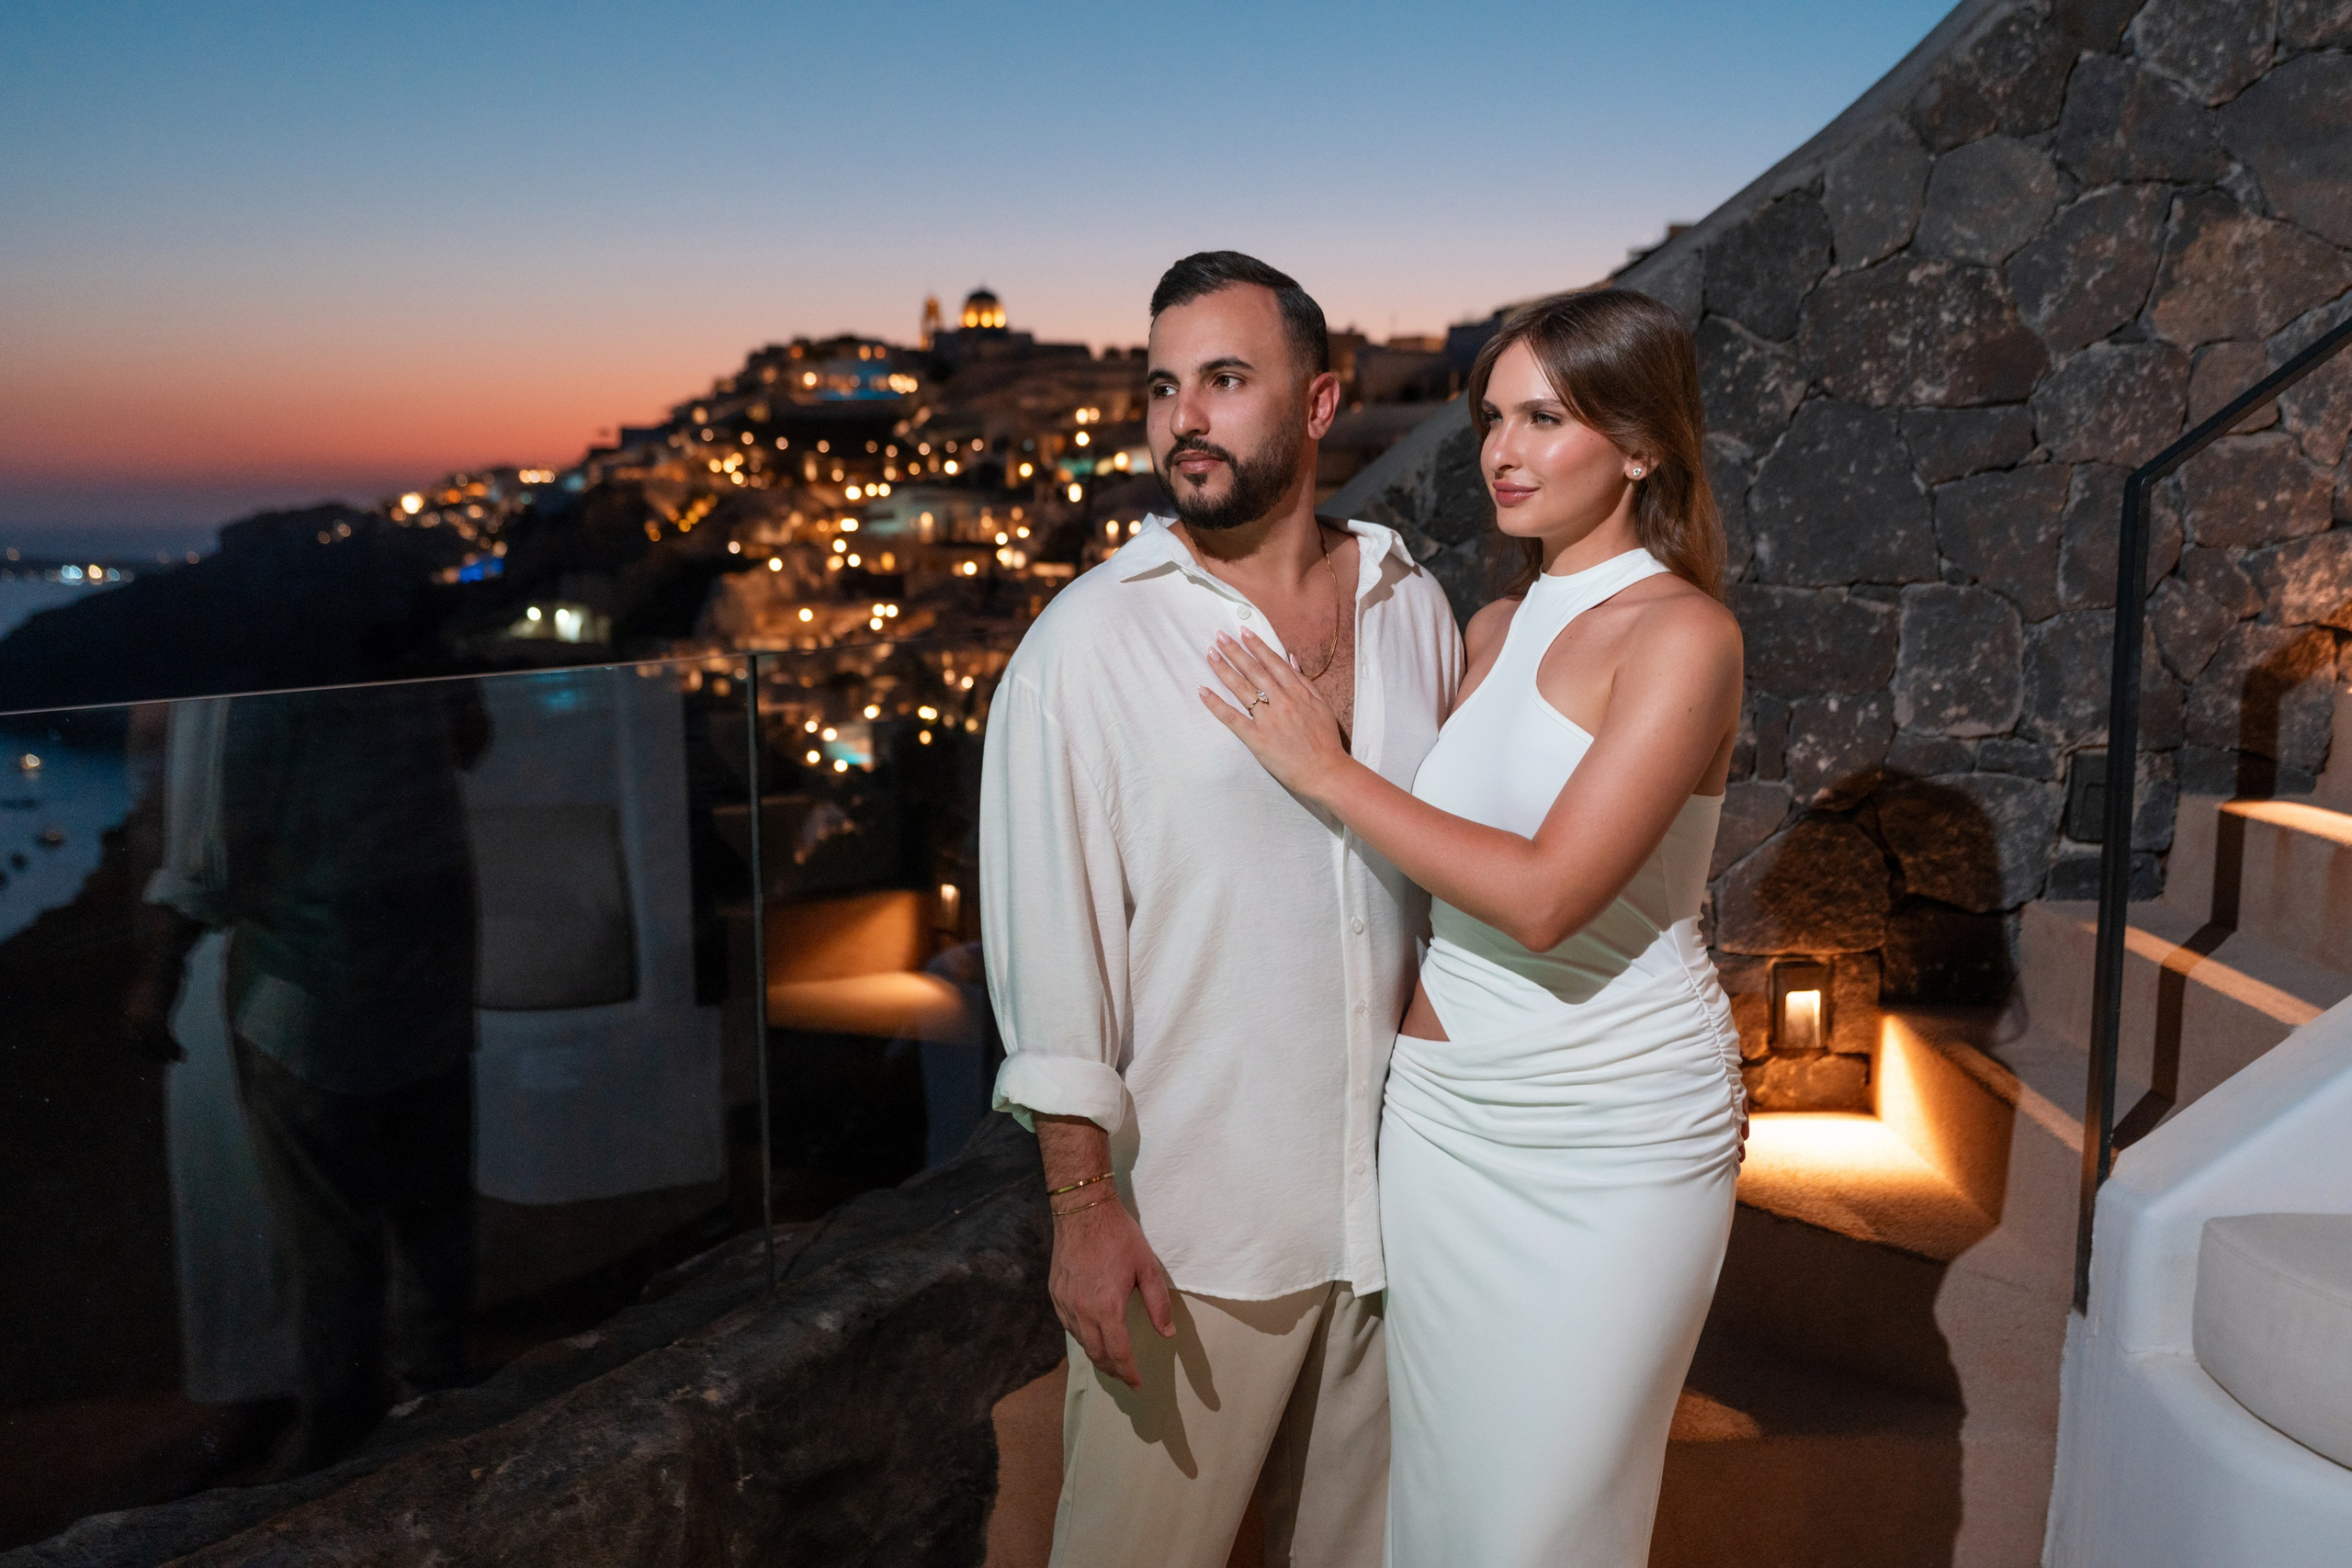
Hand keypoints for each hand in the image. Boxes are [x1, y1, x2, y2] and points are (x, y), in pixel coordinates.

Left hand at [122, 967, 186, 1063]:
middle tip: (164, 1061)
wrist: (160, 958)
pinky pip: (163, 1039)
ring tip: (175, 1059)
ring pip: (151, 1043)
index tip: (153, 1053)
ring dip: (164, 1053)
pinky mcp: (155, 1018)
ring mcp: (142, 1018)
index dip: (141, 1046)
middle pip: (137, 1043)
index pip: (131, 1035)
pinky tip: (181, 1053)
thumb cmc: (158, 967)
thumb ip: (155, 998)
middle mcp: (131, 1016)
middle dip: (150, 1054)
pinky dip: (172, 1048)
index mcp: (128, 1009)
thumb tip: (164, 999)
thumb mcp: (153, 987)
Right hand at [1048, 1199, 1174, 1389]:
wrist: (1082, 1210)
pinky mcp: (1055, 1293)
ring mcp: (1064, 1303)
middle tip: (1126, 1376)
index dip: (1129, 1373)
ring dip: (1096, 1355)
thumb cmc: (1119, 1236)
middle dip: (1113, 1370)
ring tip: (1111, 1360)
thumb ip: (1158, 1304)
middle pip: (1097, 1354)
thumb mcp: (1147, 1268)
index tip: (1138, 1385)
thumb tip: (1167, 1333)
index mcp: (1107, 1308)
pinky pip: (1068, 1325)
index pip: (1119, 1353)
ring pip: (1080, 1342)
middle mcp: (1082, 1311)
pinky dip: (1081, 1336)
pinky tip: (1091, 1334)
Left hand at [1199, 630, 1348, 798]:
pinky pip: (1232, 718)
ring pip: (1241, 688)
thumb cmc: (1326, 741)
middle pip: (1254, 671)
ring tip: (1210, 654)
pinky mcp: (1256, 739)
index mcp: (1297, 692)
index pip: (1273, 663)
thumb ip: (1305, 682)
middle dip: (1235, 651)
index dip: (1257, 646)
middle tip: (1219, 636)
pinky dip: (1216, 704)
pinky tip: (1203, 690)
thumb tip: (1291, 659)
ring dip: (1224, 669)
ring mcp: (1267, 720)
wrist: (1326, 772)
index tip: (1243, 631)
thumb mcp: (1322, 706)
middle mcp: (1281, 701)